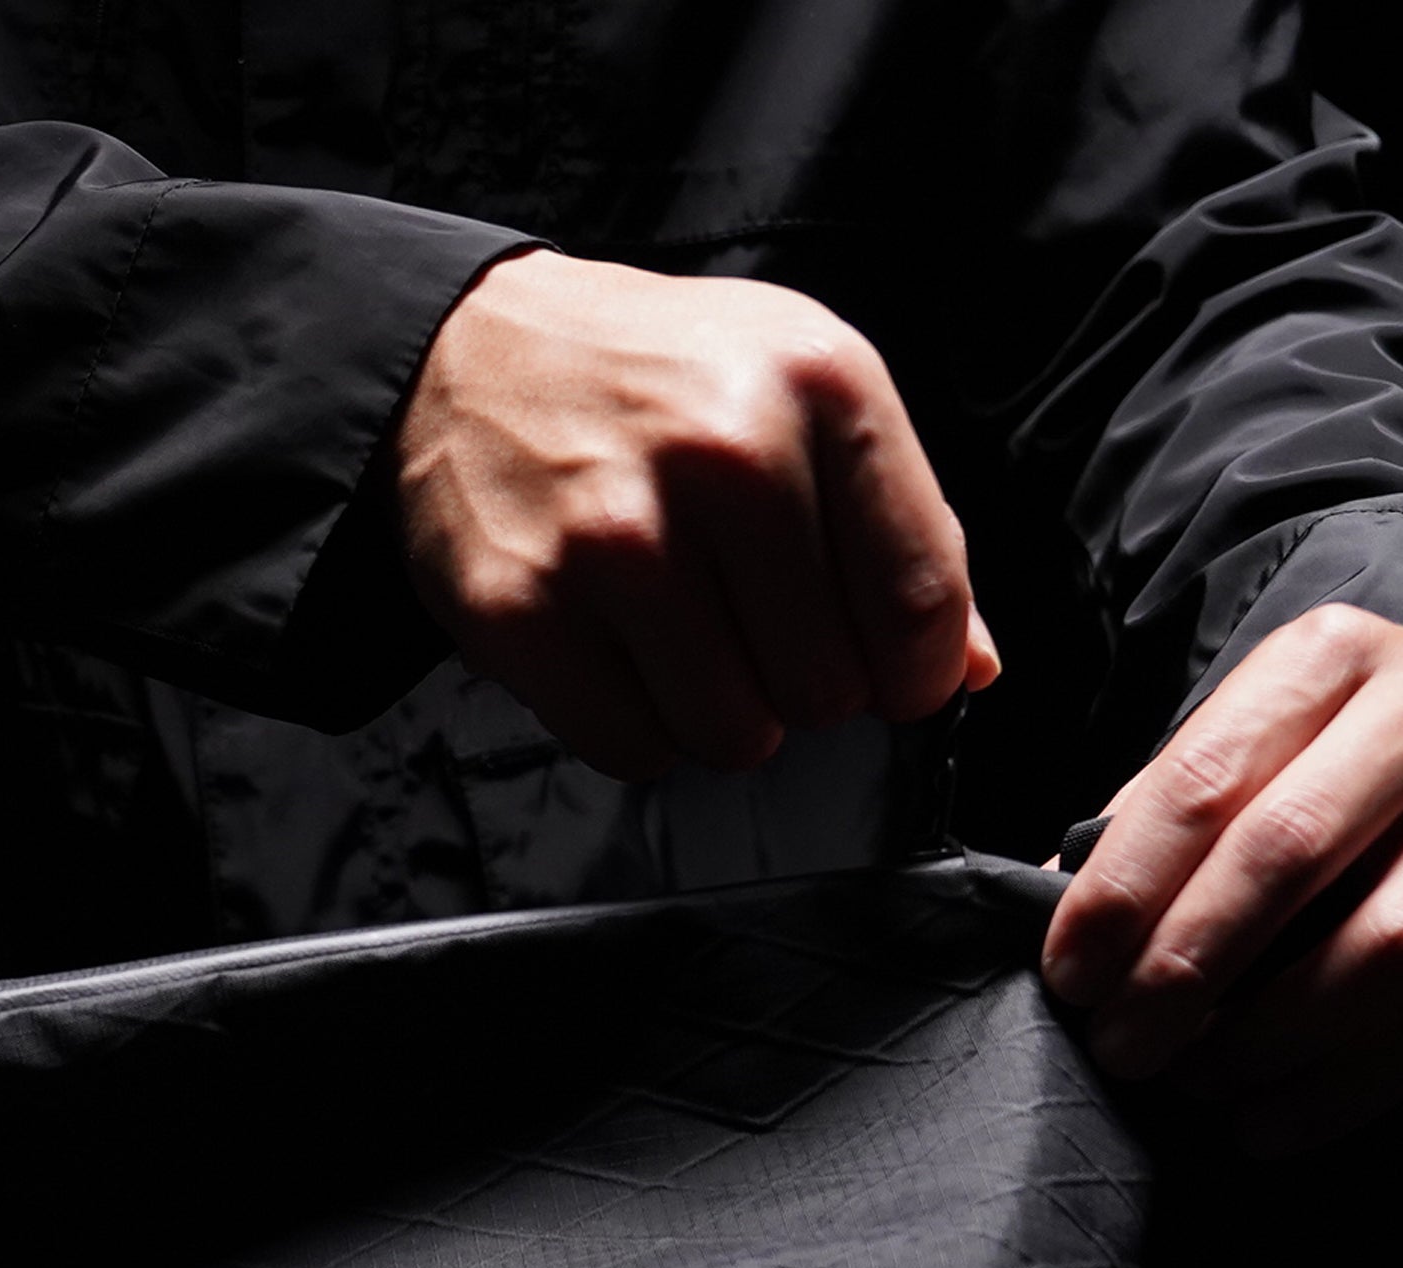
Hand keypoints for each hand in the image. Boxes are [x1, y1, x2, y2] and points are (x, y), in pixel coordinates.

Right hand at [395, 248, 998, 779]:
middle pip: (826, 686)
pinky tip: (623, 662)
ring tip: (689, 649)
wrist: (471, 354)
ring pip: (732, 734)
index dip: (915, 672)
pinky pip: (631, 749)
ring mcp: (616, 539)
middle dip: (803, 687)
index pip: (917, 598)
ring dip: (722, 718)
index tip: (894, 682)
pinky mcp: (525, 610)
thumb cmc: (656, 380)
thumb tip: (962, 668)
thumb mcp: (802, 394)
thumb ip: (898, 522)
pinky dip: (637, 730)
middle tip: (758, 639)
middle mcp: (725, 456)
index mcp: (821, 386)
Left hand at [1043, 604, 1402, 1156]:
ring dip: (1266, 1037)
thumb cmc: (1308, 778)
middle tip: (1121, 1047)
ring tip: (1195, 1081)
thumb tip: (1040, 909)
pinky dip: (1336, 1087)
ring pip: (1379, 940)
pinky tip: (1265, 1121)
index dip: (1122, 892)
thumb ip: (1147, 824)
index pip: (1200, 781)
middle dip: (1183, 968)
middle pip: (1283, 850)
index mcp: (1322, 665)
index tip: (1071, 979)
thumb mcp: (1237, 760)